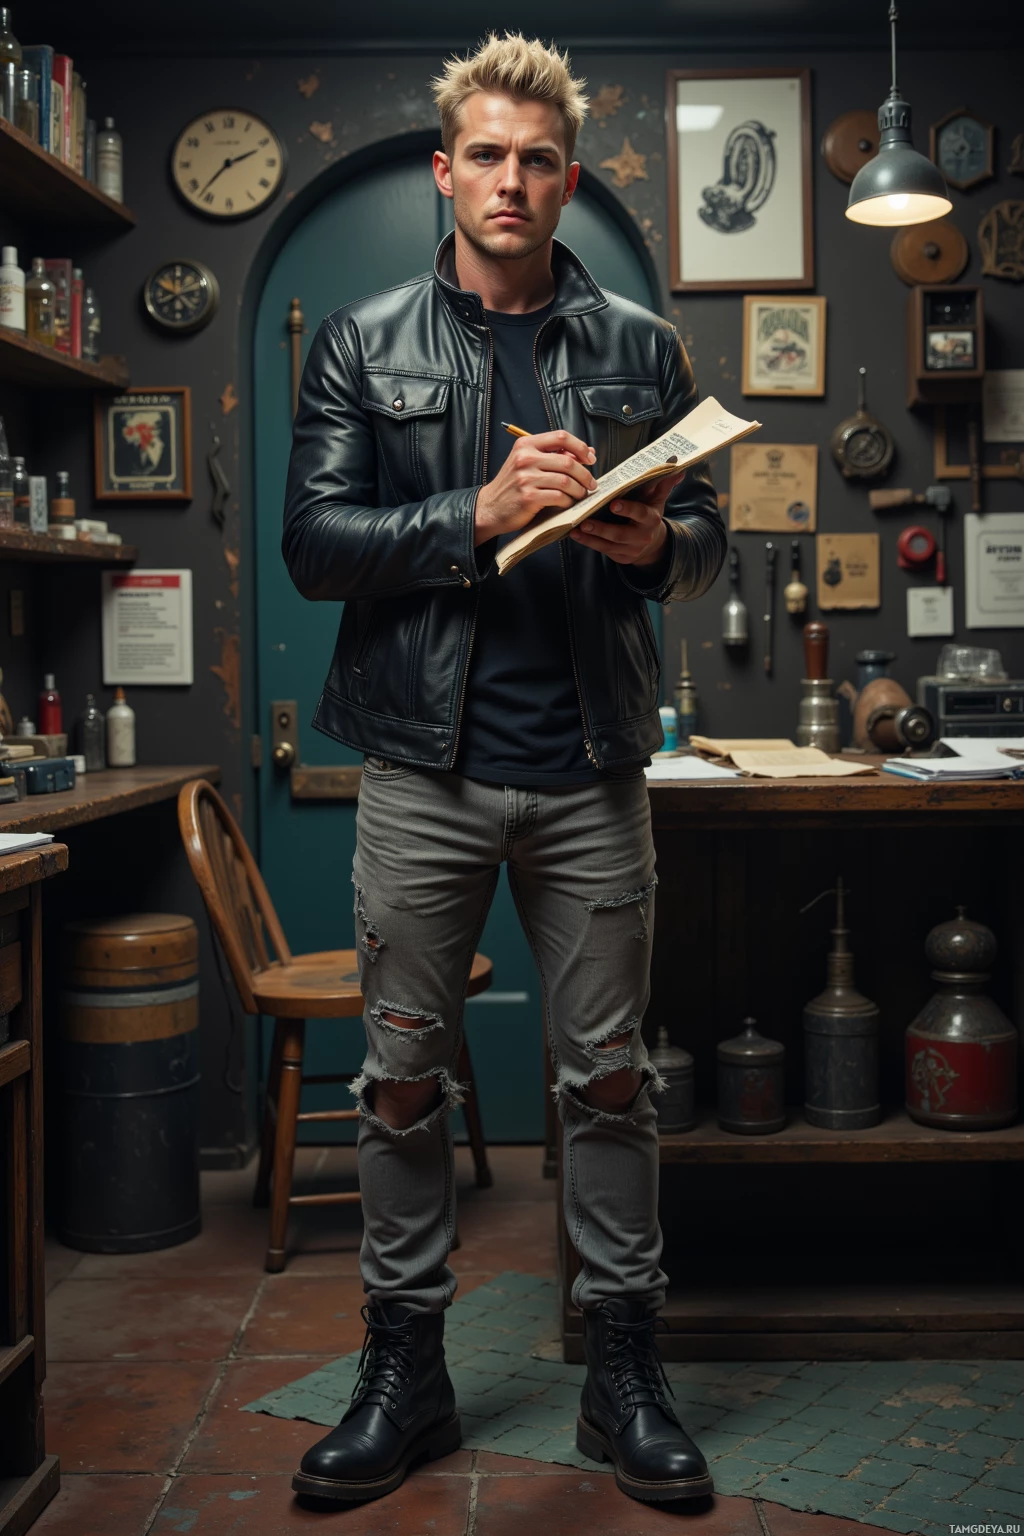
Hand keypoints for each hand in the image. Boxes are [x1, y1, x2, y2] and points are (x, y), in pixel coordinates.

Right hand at [474, 430, 596, 545]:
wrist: (490, 507)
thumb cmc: (513, 485)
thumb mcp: (529, 463)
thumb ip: (555, 455)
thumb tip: (588, 452)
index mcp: (526, 444)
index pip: (561, 436)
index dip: (580, 447)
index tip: (590, 459)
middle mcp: (525, 458)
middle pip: (567, 461)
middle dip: (585, 474)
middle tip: (591, 483)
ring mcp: (525, 478)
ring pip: (565, 481)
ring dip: (578, 490)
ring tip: (580, 494)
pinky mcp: (528, 497)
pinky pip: (558, 497)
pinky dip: (567, 501)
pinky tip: (567, 503)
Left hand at [569, 470, 685, 565]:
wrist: (653, 543)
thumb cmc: (650, 515)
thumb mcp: (657, 500)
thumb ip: (663, 484)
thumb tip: (677, 469)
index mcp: (650, 519)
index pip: (640, 514)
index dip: (628, 510)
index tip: (613, 504)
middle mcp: (641, 536)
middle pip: (620, 534)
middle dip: (602, 529)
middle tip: (585, 522)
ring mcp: (631, 550)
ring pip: (608, 545)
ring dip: (591, 538)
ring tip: (576, 529)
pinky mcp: (621, 558)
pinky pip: (603, 551)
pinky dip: (589, 543)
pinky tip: (576, 536)